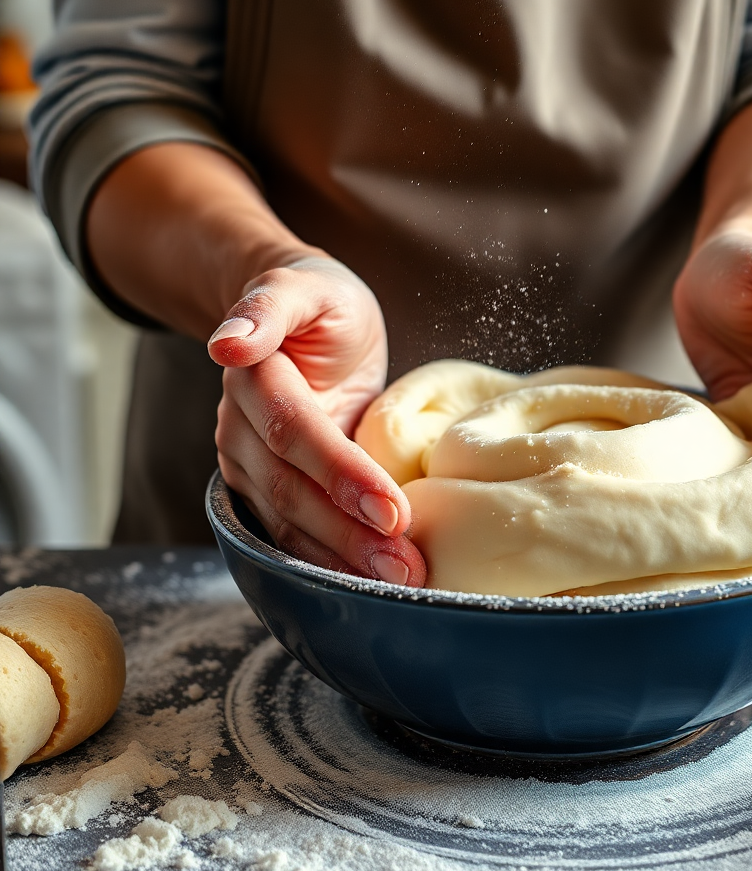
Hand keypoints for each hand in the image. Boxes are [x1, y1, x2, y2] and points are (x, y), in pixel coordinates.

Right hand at [208, 258, 426, 585]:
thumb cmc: (320, 304)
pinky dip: (329, 561)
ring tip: (397, 582)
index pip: (295, 434)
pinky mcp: (267, 490)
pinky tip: (365, 584)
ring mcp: (249, 466)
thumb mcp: (306, 286)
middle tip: (404, 566)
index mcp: (253, 379)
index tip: (393, 510)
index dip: (341, 474)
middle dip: (348, 533)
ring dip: (341, 559)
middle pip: (290, 490)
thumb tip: (227, 345)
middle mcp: (241, 430)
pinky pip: (293, 532)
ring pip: (288, 522)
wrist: (305, 325)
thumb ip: (269, 306)